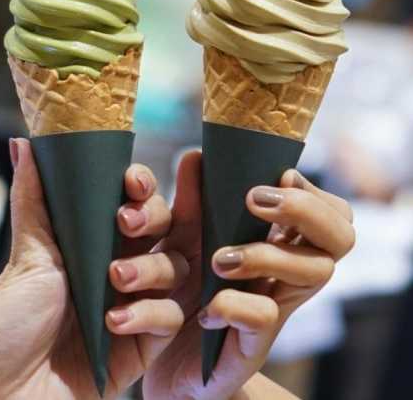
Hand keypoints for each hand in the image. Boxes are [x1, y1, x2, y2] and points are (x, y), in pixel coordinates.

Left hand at [0, 138, 184, 399]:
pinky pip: (169, 318)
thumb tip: (23, 142)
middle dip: (152, 220)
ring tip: (114, 279)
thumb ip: (34, 197)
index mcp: (98, 242)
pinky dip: (146, 315)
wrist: (4, 393)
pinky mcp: (147, 343)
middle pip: (165, 230)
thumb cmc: (10, 321)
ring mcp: (138, 304)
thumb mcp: (28, 253)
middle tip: (125, 222)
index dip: (141, 188)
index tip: (131, 181)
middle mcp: (123, 268)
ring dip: (148, 270)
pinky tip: (113, 322)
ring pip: (175, 271)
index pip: (136, 204)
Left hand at [143, 151, 354, 399]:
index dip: (310, 190)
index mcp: (284, 240)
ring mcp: (281, 305)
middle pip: (340, 236)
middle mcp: (293, 270)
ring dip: (266, 253)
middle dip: (303, 210)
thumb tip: (195, 154)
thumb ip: (194, 198)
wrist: (165, 352)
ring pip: (315, 272)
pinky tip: (207, 306)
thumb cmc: (185, 285)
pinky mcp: (257, 342)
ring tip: (218, 258)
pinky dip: (235, 304)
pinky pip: (265, 316)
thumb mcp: (186, 235)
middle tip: (255, 200)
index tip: (278, 175)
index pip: (330, 210)